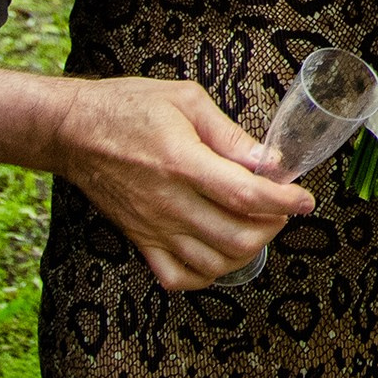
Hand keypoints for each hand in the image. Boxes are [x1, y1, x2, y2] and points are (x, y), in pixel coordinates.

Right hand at [49, 76, 313, 291]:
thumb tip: (268, 162)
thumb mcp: (186, 100)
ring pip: (215, 264)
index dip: (284, 202)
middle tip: (281, 208)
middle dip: (273, 226)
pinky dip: (207, 274)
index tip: (304, 199)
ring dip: (247, 251)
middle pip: (238, 238)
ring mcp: (153, 228)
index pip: (246, 196)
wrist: (73, 131)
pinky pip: (179, 277)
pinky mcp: (140, 241)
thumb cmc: (130, 107)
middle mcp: (170, 204)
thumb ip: (230, 135)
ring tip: (256, 227)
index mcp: (184, 164)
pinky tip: (219, 252)